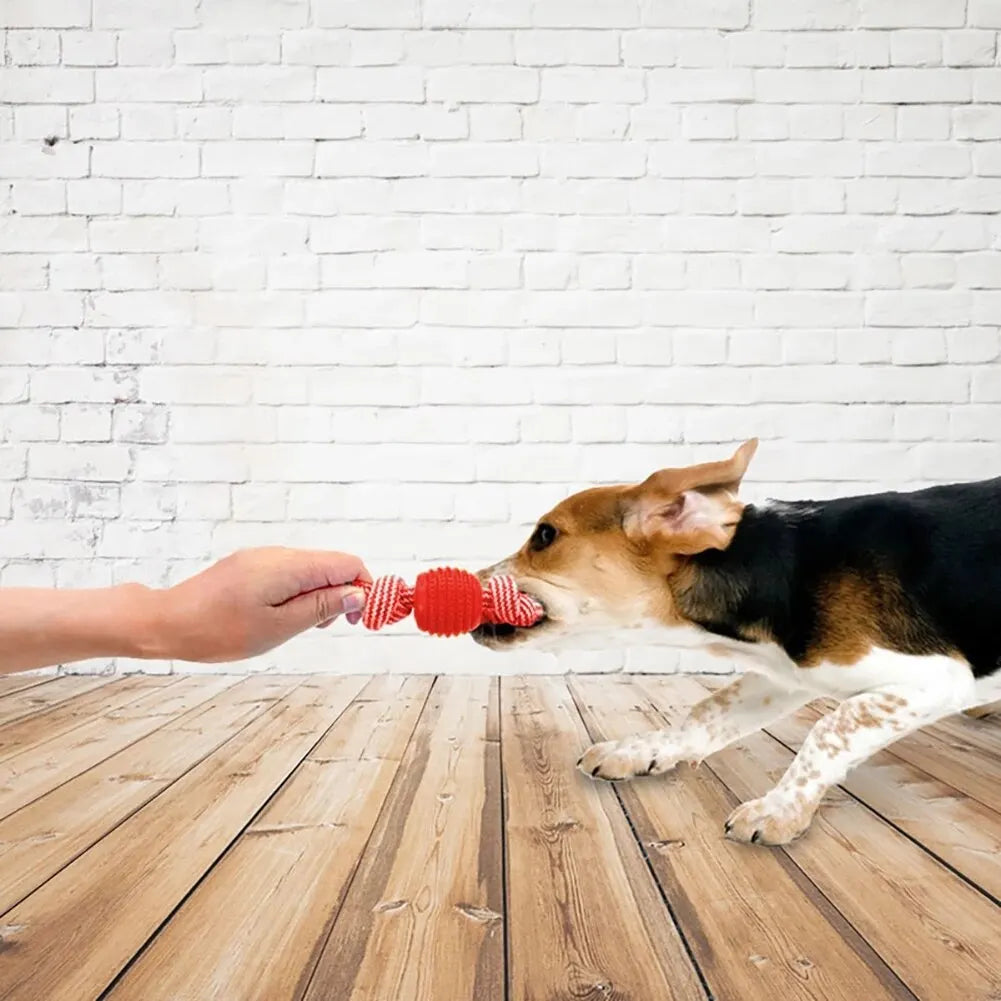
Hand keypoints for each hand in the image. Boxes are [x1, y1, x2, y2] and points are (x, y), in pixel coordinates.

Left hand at [155, 547, 370, 662]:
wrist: (167, 623)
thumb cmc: (221, 630)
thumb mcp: (279, 626)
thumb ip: (322, 607)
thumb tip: (359, 593)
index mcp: (290, 565)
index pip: (347, 563)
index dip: (364, 588)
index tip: (360, 620)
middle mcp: (278, 553)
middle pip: (331, 563)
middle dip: (342, 593)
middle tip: (330, 627)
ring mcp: (262, 557)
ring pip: (310, 569)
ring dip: (320, 594)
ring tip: (303, 626)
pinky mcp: (250, 565)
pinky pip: (289, 572)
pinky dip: (299, 591)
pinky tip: (284, 616)